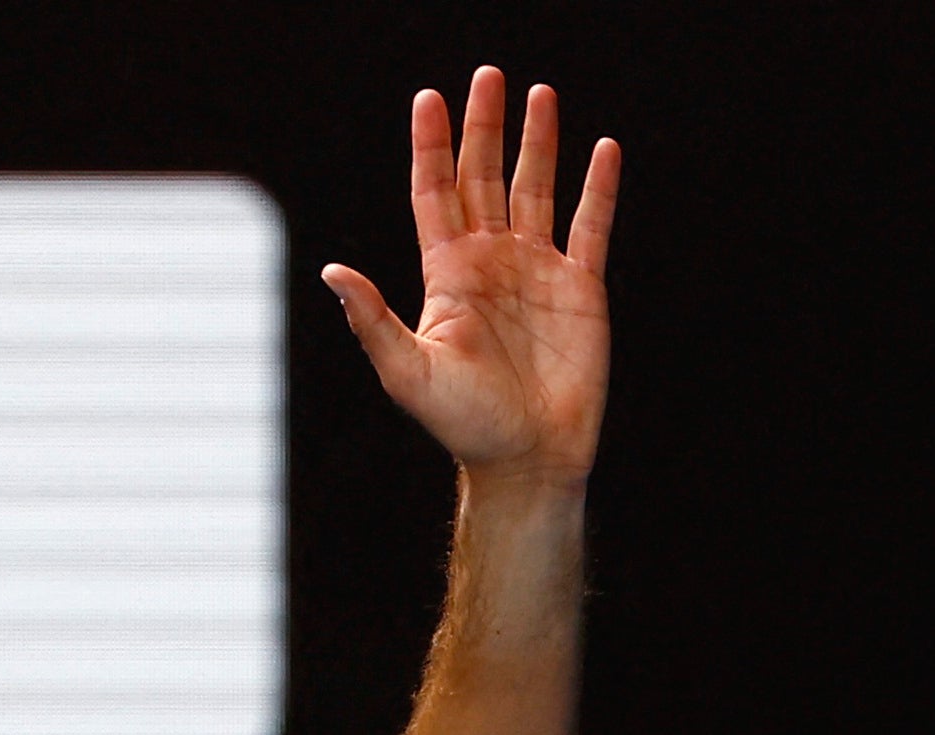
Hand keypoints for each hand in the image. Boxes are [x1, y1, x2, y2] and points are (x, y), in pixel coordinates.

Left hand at [322, 69, 619, 489]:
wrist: (525, 456)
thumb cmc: (461, 423)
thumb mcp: (406, 371)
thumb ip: (371, 319)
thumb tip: (332, 270)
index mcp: (445, 275)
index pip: (435, 194)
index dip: (431, 147)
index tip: (428, 98)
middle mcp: (489, 263)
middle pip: (484, 178)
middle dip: (484, 128)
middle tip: (487, 77)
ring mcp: (536, 271)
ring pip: (535, 190)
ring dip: (538, 143)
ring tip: (541, 93)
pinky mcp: (581, 287)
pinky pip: (591, 226)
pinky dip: (598, 188)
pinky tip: (602, 150)